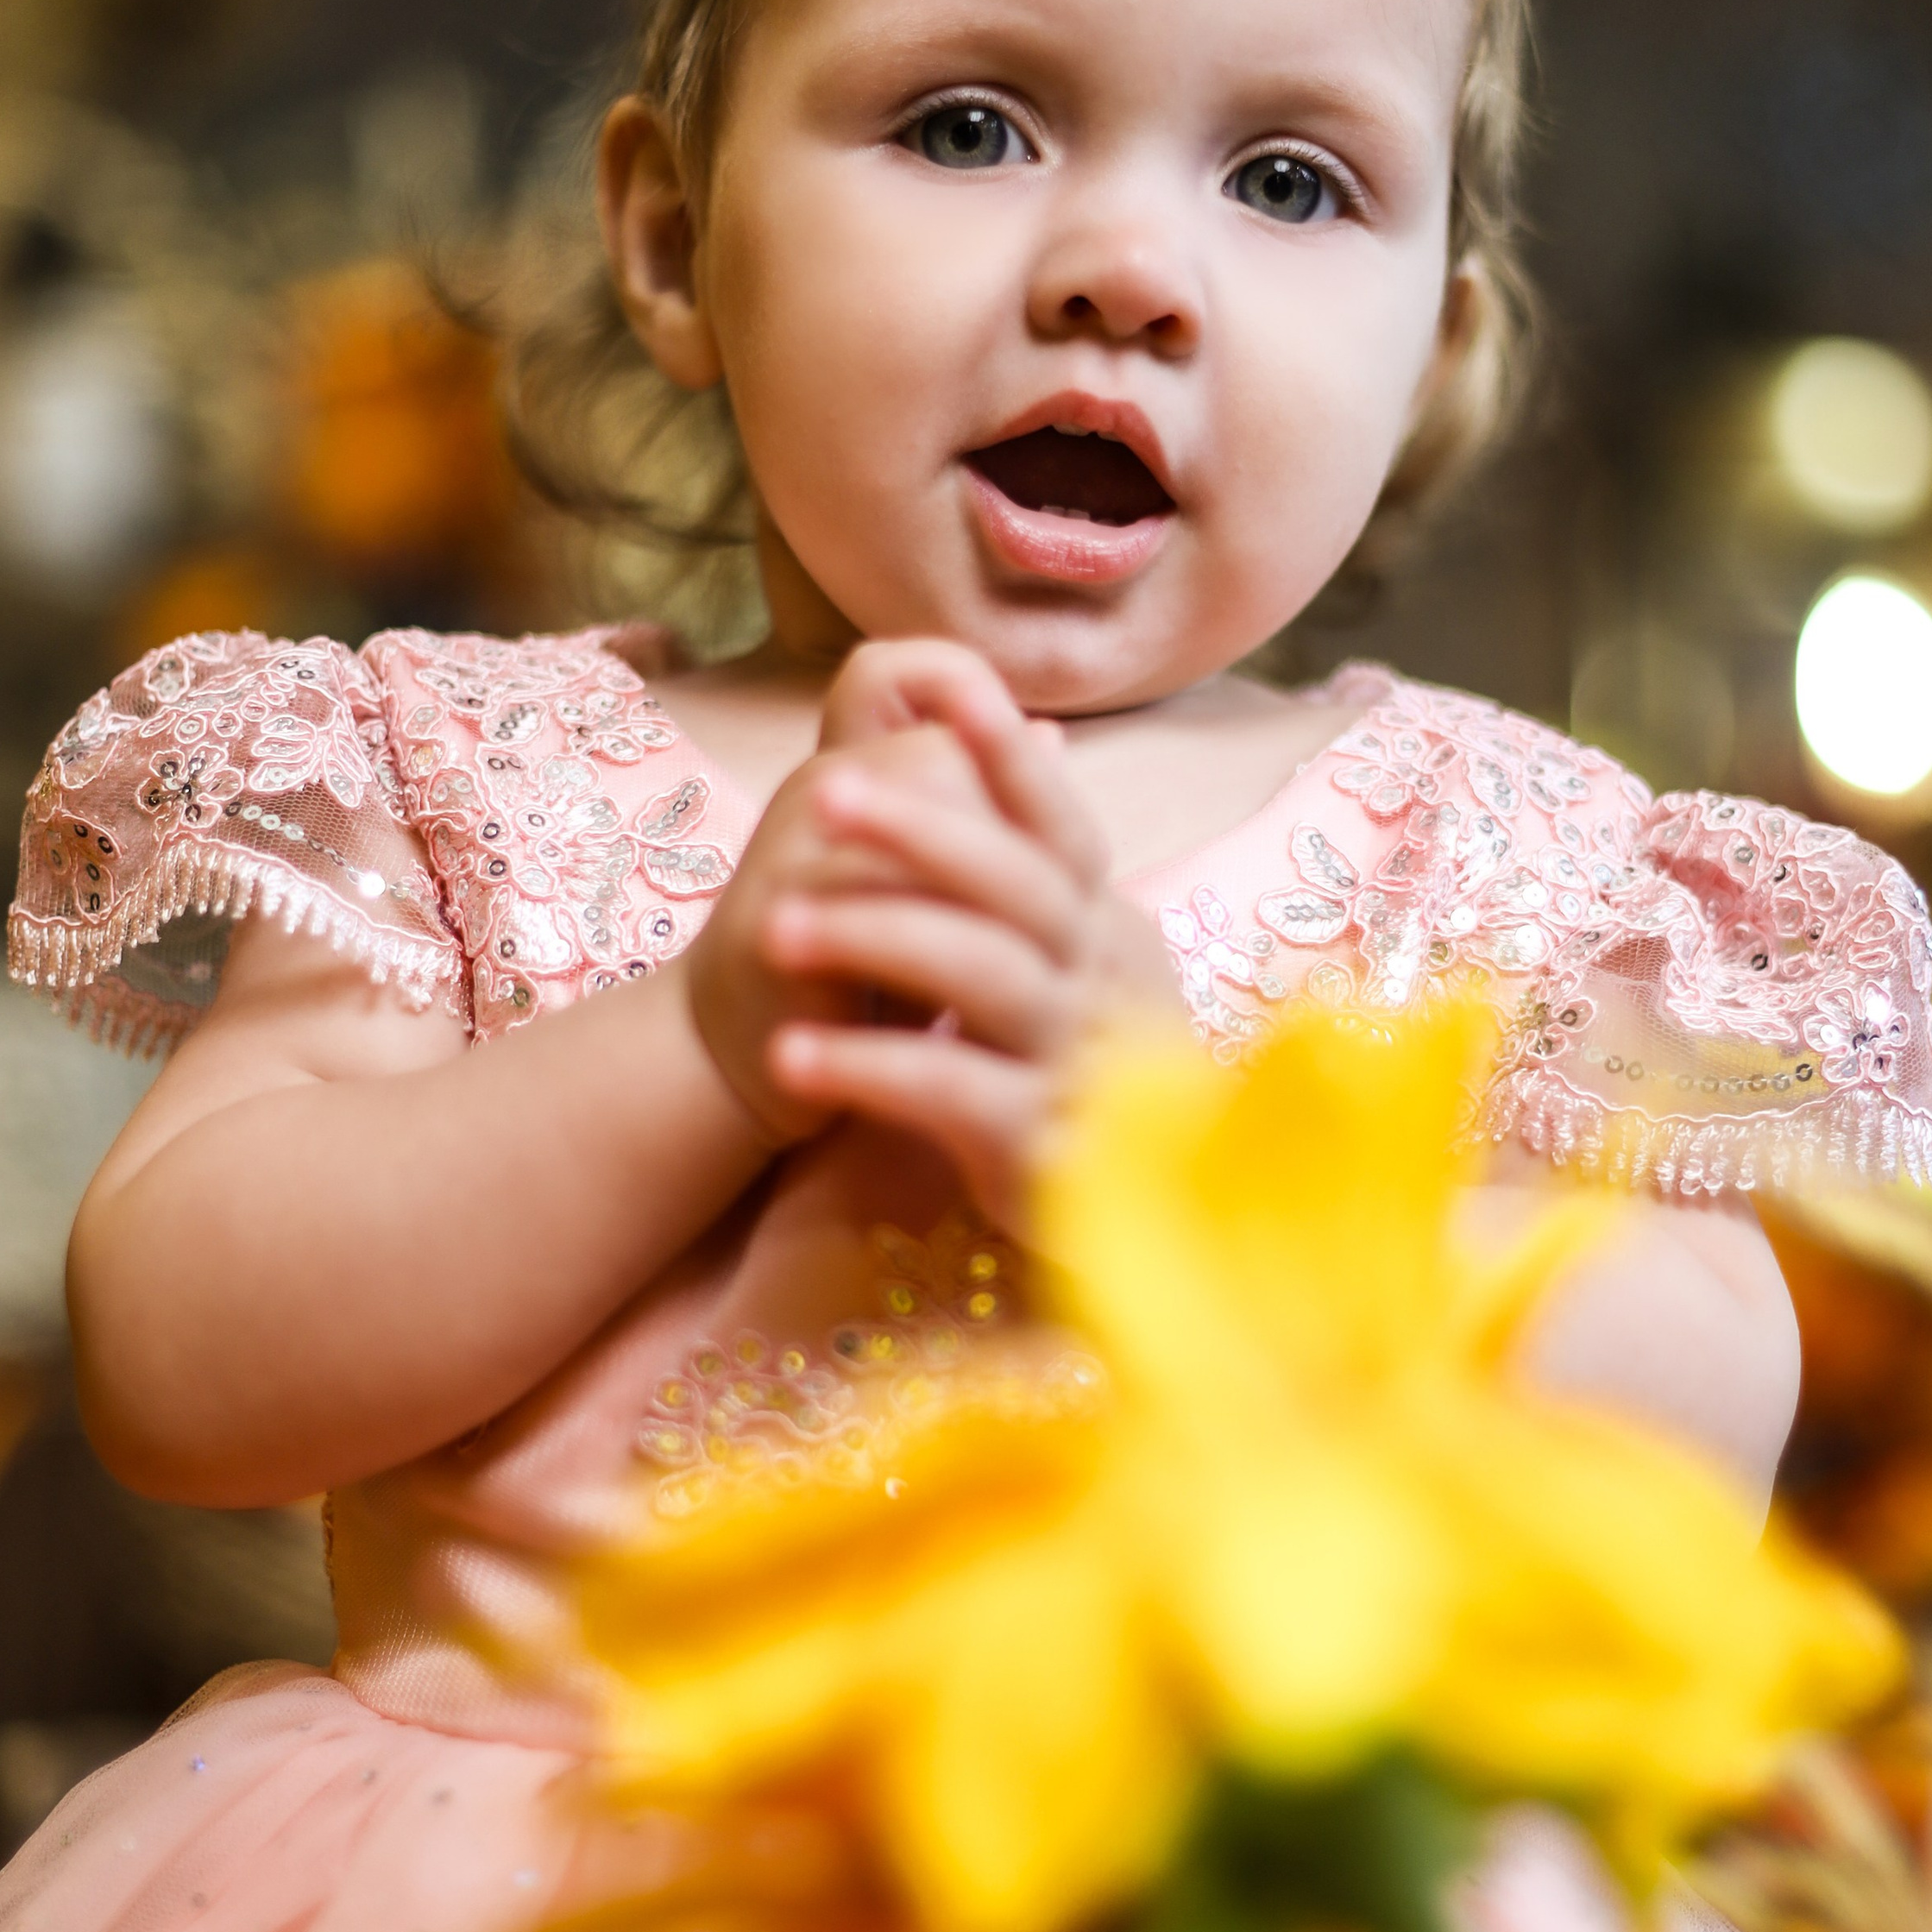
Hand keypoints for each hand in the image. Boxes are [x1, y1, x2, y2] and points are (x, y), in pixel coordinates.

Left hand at [684, 640, 1184, 1225]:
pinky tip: (792, 1056)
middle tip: (820, 795)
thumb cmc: (1088, 1083)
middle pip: (1020, 884)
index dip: (1015, 761)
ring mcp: (1083, 1064)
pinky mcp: (1045, 1148)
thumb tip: (1029, 729)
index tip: (959, 696)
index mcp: (1107, 931)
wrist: (1158, 1235)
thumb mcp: (1075, 971)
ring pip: (986, 973)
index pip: (1065, 830)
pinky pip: (954, 1088)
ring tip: (773, 928)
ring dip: (876, 935)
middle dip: (922, 829)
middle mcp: (1106, 983)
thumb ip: (1038, 870)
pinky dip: (870, 1064)